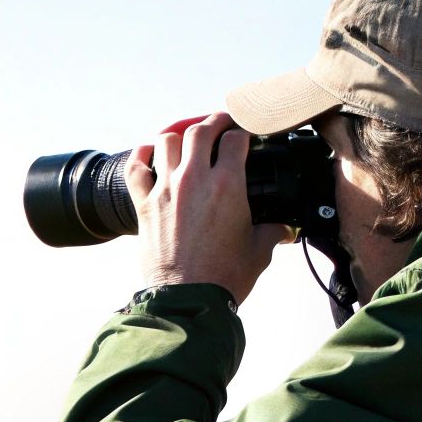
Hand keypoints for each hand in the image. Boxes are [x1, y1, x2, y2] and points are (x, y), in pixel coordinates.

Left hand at [124, 112, 295, 305]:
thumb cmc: (223, 277)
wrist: (188, 299)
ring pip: (166, 141)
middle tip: (220, 123)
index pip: (235, 140)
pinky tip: (148, 152)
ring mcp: (165, 190)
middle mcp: (193, 180)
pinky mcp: (144, 205)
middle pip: (199, 131)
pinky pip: (136, 168)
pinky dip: (141, 155)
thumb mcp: (258, 251)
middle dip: (212, 122)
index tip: (244, 134)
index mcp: (227, 185)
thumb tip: (286, 229)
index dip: (242, 131)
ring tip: (186, 138)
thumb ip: (273, 232)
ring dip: (178, 135)